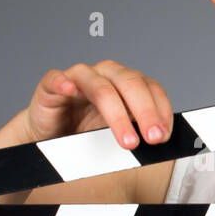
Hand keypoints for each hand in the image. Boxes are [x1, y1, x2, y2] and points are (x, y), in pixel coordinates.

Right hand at [22, 60, 173, 147]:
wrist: (50, 134)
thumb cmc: (85, 130)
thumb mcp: (118, 132)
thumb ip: (137, 131)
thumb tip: (162, 140)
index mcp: (126, 83)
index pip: (150, 88)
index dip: (161, 110)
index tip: (164, 135)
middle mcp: (105, 75)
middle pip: (130, 84)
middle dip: (146, 112)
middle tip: (153, 138)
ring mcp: (78, 78)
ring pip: (100, 87)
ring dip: (117, 114)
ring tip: (127, 140)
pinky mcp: (51, 85)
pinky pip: (56, 79)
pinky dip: (63, 83)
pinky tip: (69, 90)